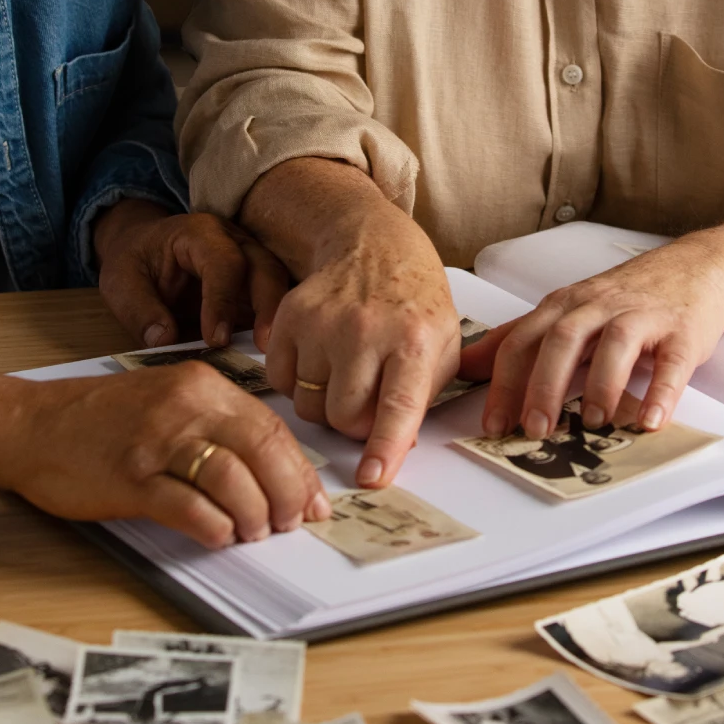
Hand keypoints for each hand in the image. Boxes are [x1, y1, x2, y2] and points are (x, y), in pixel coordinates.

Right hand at [0, 359, 330, 548]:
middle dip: (288, 494)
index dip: (299, 469)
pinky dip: (213, 527)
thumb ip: (214, 424)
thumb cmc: (100, 419)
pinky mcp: (130, 478)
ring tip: (255, 533)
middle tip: (293, 523)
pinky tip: (219, 537)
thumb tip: (270, 471)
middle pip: (262, 450)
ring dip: (254, 516)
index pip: (270, 426)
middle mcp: (184, 406)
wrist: (30, 423)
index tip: (314, 499)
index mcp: (200, 385)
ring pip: (233, 480)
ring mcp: (156, 441)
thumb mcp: (165, 401)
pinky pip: (188, 506)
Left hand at [94, 201, 289, 349]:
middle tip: (265, 348)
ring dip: (277, 318)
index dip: (223, 301)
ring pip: (277, 284)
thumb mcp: (120, 281)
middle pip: (265, 267)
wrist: (144, 248)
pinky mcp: (253, 286)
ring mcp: (249, 261)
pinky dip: (273, 326)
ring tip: (270, 355)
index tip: (216, 339)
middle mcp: (234, 241)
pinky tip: (268, 355)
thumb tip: (164, 340)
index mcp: (199, 233)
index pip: (223, 262)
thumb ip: (139, 309)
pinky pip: (272, 304)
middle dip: (268, 307)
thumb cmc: (134, 260)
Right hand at [253, 170, 460, 488]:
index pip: (399, 404)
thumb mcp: (442, 345)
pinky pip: (281, 380)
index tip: (371, 477)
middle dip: (354, 423)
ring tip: (346, 373)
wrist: (374, 246)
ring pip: (309, 405)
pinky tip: (321, 359)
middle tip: (368, 400)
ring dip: (326, 403)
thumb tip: (397, 448)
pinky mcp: (291, 314)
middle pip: (343, 415)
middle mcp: (367, 328)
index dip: (384, 445)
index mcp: (415, 338)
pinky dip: (298, 382)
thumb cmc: (413, 303)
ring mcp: (324, 320)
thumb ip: (424, 398)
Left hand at [458, 238, 723, 437]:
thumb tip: (466, 365)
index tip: (493, 424)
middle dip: (544, 385)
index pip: (523, 341)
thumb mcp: (567, 311)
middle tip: (535, 428)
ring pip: (614, 344)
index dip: (504, 383)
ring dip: (600, 385)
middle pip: (562, 340)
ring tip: (591, 423)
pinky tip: (651, 421)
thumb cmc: (626, 297)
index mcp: (564, 306)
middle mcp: (597, 307)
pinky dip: (661, 393)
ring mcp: (641, 316)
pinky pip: (672, 362)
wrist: (696, 268)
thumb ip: (520, 338)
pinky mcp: (682, 331)